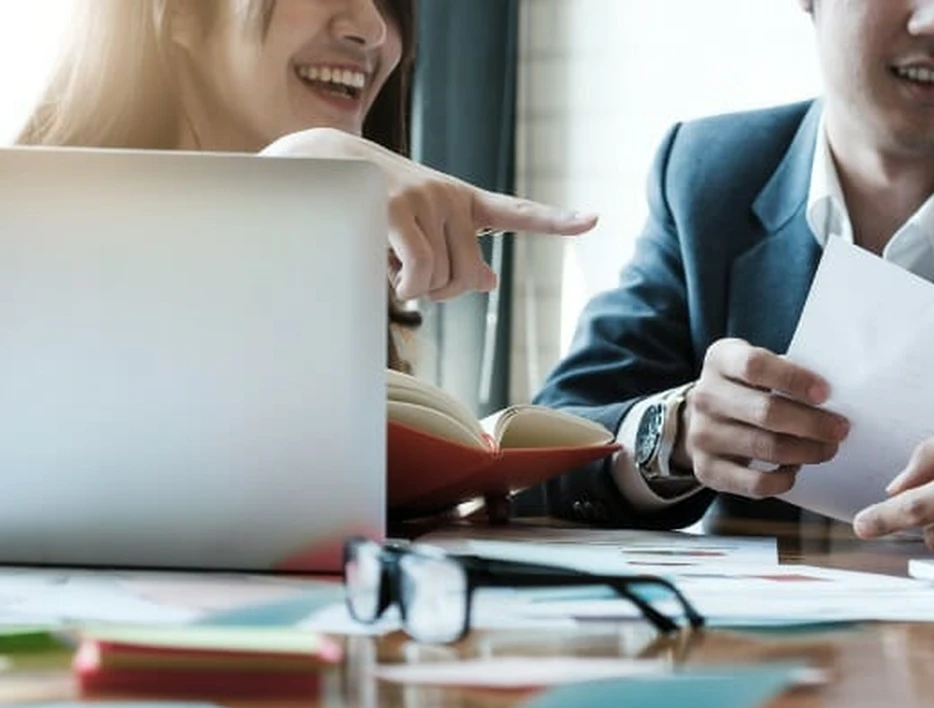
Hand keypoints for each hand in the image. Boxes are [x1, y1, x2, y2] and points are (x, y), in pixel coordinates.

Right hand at [260, 128, 597, 300]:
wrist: (315, 165)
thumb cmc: (366, 207)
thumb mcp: (418, 229)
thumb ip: (454, 254)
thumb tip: (488, 282)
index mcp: (461, 201)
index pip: (515, 212)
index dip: (556, 220)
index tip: (593, 219)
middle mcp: (451, 196)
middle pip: (468, 277)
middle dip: (440, 291)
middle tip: (409, 279)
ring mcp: (426, 199)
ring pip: (443, 280)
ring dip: (414, 288)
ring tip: (386, 259)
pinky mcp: (396, 209)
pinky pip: (420, 272)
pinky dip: (407, 288)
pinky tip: (386, 272)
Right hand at [673, 339, 849, 498]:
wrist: (699, 419)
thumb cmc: (744, 389)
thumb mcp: (755, 367)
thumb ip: (785, 372)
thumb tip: (831, 397)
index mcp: (720, 360)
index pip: (756, 366)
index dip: (794, 379)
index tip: (826, 393)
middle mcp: (705, 396)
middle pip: (766, 412)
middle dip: (812, 423)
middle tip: (840, 429)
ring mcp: (702, 435)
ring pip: (765, 448)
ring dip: (806, 451)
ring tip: (828, 448)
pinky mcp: (706, 469)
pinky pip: (754, 483)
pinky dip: (783, 479)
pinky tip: (795, 469)